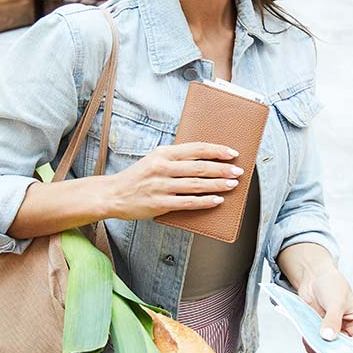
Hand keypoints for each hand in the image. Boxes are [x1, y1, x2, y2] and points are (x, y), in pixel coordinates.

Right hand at [103, 142, 241, 220]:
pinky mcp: (160, 203)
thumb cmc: (138, 177)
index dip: (217, 150)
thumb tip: (205, 158)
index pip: (196, 149)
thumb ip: (176, 157)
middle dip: (222, 169)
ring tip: (233, 185)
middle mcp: (162, 167)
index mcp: (163, 153)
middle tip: (238, 171)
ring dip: (218, 184)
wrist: (113, 194)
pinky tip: (218, 200)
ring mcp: (161, 186)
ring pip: (196, 185)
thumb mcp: (154, 159)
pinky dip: (205, 201)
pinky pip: (188, 202)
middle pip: (200, 167)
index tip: (232, 153)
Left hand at [298, 267, 352, 344]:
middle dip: (332, 351)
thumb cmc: (333, 285)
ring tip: (312, 337)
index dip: (349, 351)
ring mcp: (335, 337)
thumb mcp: (336, 301)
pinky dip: (310, 344)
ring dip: (319, 347)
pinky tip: (307, 335)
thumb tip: (328, 337)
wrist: (315, 279)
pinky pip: (315, 348)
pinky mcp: (321, 336)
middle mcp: (351, 334)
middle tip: (322, 344)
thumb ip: (333, 320)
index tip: (336, 350)